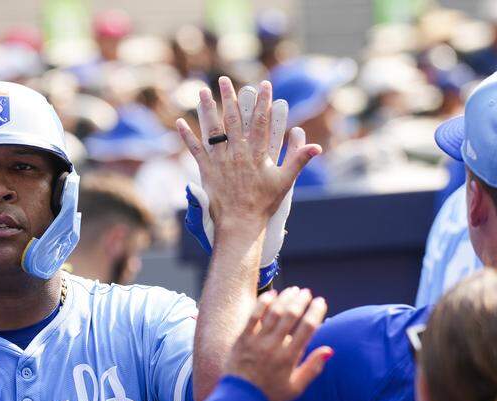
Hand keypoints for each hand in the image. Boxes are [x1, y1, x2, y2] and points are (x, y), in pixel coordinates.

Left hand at [177, 77, 320, 243]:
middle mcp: (237, 153)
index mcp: (257, 154)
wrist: (240, 223)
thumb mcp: (285, 181)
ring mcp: (220, 161)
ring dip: (206, 110)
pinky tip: (179, 122)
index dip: (262, 102)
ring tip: (202, 91)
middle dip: (230, 98)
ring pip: (212, 130)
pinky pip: (195, 150)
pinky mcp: (206, 171)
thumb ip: (298, 160)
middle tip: (225, 79)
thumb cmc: (264, 203)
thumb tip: (317, 146)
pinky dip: (186, 136)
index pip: (260, 122)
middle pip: (233, 120)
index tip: (264, 85)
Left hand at [226, 287, 332, 400]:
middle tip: (307, 293)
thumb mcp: (296, 387)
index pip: (308, 328)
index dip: (316, 311)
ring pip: (273, 313)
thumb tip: (329, 349)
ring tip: (293, 290)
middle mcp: (273, 347)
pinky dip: (262, 303)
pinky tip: (270, 294)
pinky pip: (252, 316)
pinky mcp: (241, 340)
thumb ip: (313, 367)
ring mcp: (256, 342)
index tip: (321, 302)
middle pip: (291, 316)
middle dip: (301, 300)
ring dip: (285, 298)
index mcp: (289, 358)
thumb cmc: (270, 396)